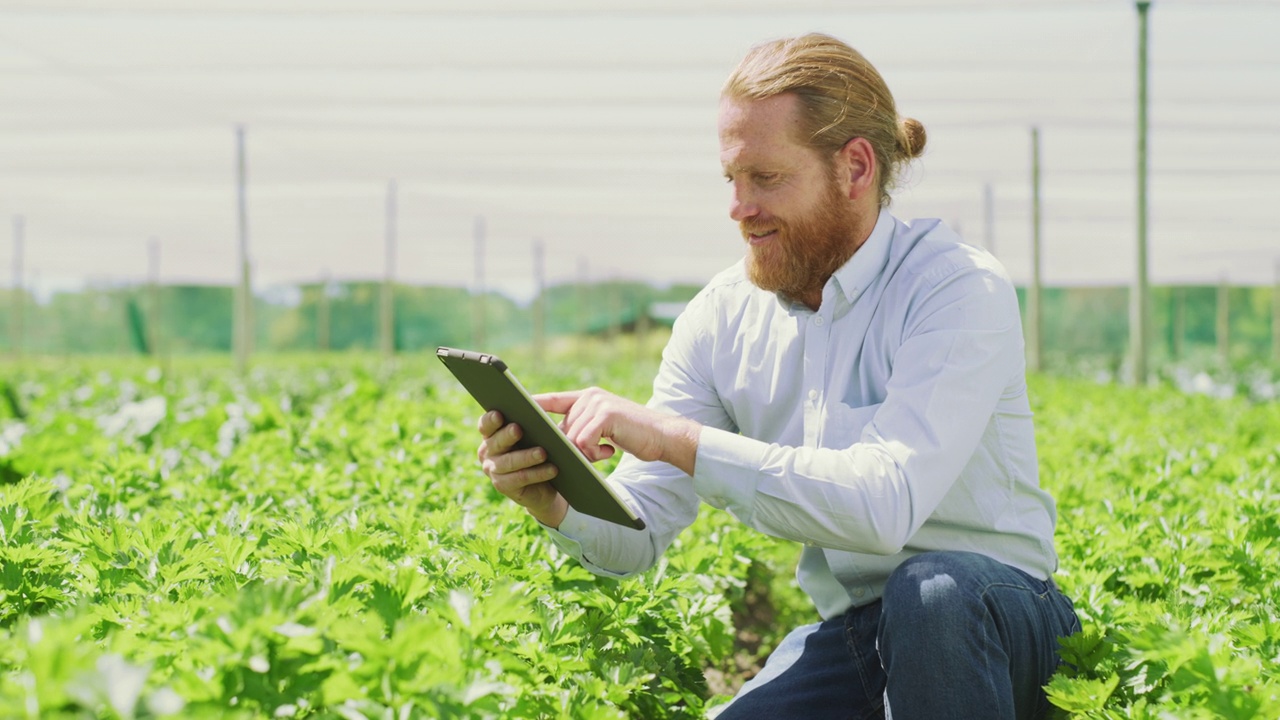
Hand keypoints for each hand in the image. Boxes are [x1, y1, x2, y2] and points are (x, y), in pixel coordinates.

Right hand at [477, 410, 567, 527]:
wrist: (546, 483)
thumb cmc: (540, 449)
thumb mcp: (536, 433)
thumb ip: (532, 419)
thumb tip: (536, 406)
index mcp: (492, 434)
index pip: (486, 424)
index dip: (490, 420)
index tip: (499, 414)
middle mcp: (488, 451)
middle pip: (496, 442)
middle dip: (507, 436)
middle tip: (518, 429)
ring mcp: (493, 470)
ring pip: (509, 462)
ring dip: (527, 457)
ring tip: (543, 453)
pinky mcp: (503, 486)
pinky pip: (521, 478)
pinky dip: (538, 473)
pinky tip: (552, 469)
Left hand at [535, 387, 699, 474]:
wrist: (664, 436)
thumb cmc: (633, 436)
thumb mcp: (603, 430)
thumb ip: (582, 429)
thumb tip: (558, 444)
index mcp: (587, 398)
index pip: (552, 400)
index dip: (533, 406)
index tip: (512, 410)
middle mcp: (590, 397)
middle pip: (562, 428)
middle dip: (570, 448)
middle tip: (592, 454)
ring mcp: (598, 403)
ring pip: (572, 437)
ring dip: (585, 453)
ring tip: (606, 451)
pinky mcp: (606, 415)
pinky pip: (584, 441)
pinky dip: (593, 452)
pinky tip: (610, 451)